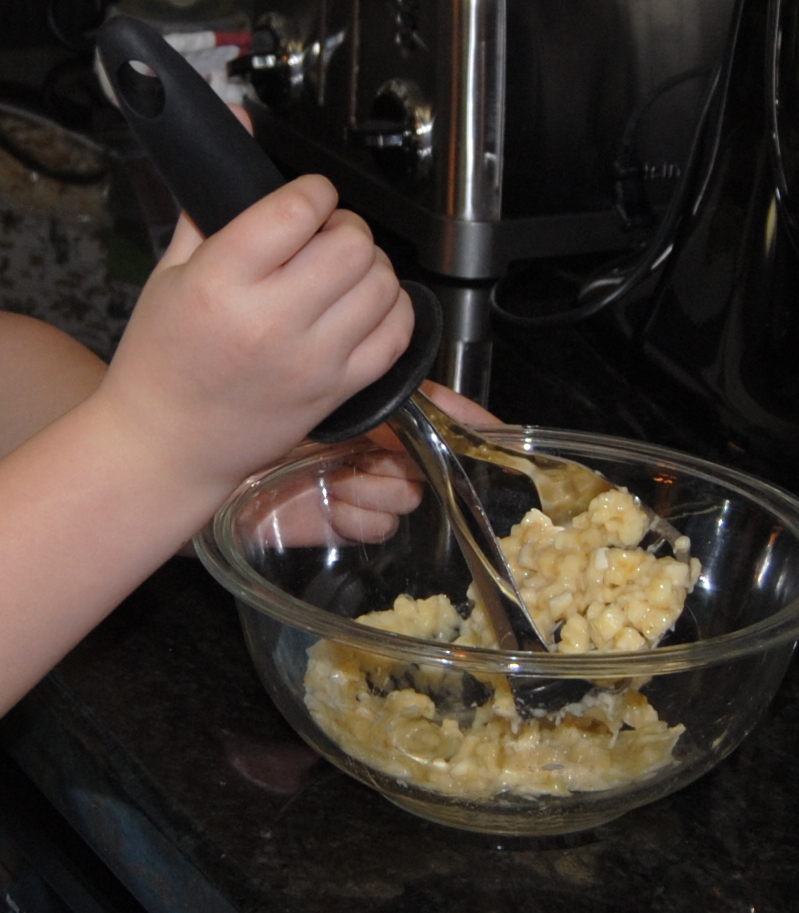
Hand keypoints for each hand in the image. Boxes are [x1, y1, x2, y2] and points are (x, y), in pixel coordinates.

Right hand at [95, 174, 413, 496]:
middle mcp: (272, 321)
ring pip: (383, 284)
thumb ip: (210, 201)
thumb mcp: (170, 273)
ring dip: (372, 267)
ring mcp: (313, 359)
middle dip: (346, 227)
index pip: (298, 209)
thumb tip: (239, 122)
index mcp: (222, 283)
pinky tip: (365, 307)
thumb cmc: (163, 361)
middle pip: (353, 243)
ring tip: (343, 274)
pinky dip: (393, 310)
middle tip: (326, 238)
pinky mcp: (340, 389)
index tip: (308, 198)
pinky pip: (398, 335)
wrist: (169, 445)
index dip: (313, 192)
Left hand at [250, 380, 500, 547]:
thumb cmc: (245, 411)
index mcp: (371, 407)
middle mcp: (373, 446)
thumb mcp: (321, 390)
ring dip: (374, 486)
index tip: (490, 430)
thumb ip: (382, 386)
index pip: (435, 413)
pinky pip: (380, 526)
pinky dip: (355, 516)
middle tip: (366, 452)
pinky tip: (325, 501)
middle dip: (402, 457)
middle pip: (429, 459)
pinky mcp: (344, 524)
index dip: (463, 422)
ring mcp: (361, 486)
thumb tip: (440, 388)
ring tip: (334, 476)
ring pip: (408, 496)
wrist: (194, 460)